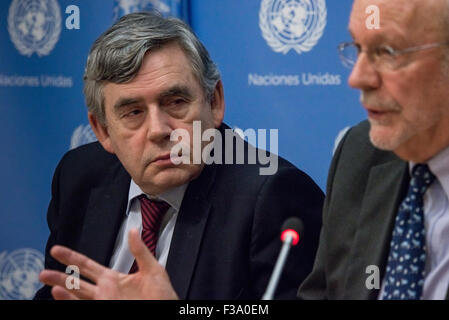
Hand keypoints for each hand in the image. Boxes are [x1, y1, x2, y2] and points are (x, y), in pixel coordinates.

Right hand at [39, 228, 178, 299]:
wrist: (168, 311)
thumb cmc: (163, 296)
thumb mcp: (153, 269)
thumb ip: (140, 251)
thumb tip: (133, 230)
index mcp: (113, 278)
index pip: (87, 266)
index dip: (71, 258)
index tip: (57, 250)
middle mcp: (105, 291)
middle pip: (76, 282)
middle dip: (59, 277)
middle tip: (42, 273)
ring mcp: (104, 302)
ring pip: (77, 296)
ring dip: (63, 290)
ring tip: (48, 283)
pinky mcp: (106, 310)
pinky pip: (85, 306)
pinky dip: (72, 301)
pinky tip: (61, 296)